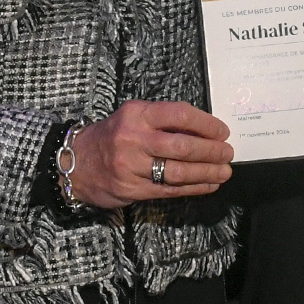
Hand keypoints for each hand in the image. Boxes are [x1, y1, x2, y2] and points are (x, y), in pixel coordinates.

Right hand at [67, 99, 233, 208]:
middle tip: (228, 153)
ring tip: (224, 171)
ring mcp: (132, 166)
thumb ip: (163, 121)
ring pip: (179, 170)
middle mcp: (134, 138)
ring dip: (207, 172)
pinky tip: (209, 184)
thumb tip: (205, 130)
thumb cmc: (113, 136)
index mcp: (137, 114)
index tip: (223, 131)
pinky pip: (170, 189)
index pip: (180, 114)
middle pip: (183, 145)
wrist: (75, 163)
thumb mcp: (133, 118)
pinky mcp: (133, 189)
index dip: (207, 124)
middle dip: (212, 150)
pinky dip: (195, 188)